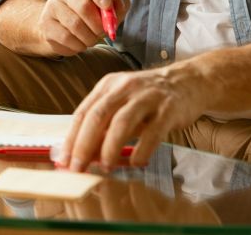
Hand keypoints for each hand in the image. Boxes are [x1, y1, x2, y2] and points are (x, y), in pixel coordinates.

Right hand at [36, 0, 129, 56]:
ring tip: (92, 39)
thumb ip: (118, 4)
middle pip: (83, 6)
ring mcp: (52, 7)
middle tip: (102, 33)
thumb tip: (120, 4)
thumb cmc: (89, 16)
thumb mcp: (105, 9)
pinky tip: (80, 43)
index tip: (108, 6)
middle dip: (98, 24)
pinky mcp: (46, 25)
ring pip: (75, 25)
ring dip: (89, 37)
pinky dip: (78, 45)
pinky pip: (66, 37)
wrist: (60, 28)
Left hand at [59, 63, 206, 171]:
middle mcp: (123, 87)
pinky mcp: (167, 109)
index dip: (71, 137)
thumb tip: (84, 153)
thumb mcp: (121, 102)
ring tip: (104, 167)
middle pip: (97, 116)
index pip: (83, 112)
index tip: (63, 160)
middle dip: (84, 144)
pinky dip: (141, 150)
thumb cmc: (148, 97)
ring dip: (110, 148)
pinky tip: (136, 163)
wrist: (186, 82)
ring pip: (121, 122)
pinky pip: (152, 132)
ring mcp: (146, 97)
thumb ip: (104, 124)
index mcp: (107, 85)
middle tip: (78, 167)